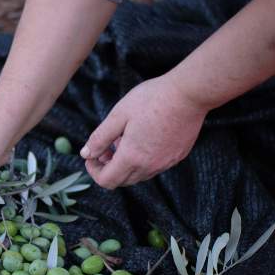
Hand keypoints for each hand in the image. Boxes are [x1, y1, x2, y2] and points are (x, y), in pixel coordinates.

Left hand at [80, 75, 209, 188]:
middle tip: (105, 146)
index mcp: (132, 157)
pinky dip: (142, 161)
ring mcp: (166, 163)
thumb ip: (99, 138)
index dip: (94, 171)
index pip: (106, 181)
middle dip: (108, 168)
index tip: (91, 156)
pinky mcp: (177, 156)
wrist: (189, 93)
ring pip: (138, 175)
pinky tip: (142, 138)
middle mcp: (150, 166)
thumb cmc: (152, 100)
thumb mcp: (118, 116)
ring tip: (123, 139)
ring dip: (125, 164)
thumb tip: (85, 154)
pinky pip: (154, 167)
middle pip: (121, 181)